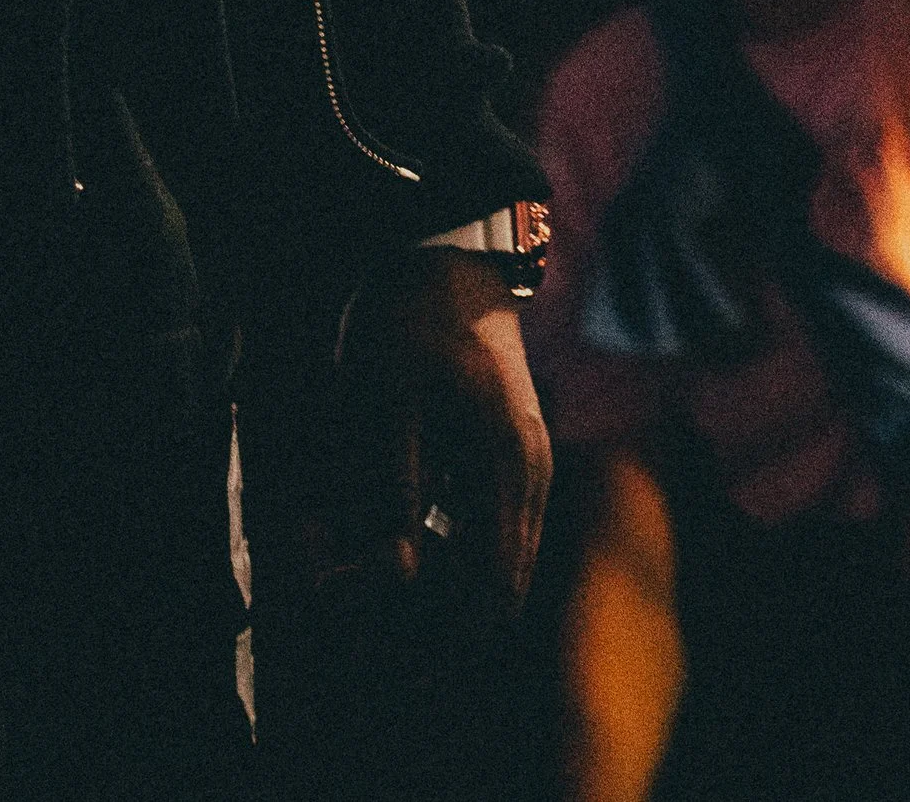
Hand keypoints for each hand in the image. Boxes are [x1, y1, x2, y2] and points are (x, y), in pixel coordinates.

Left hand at [329, 248, 552, 613]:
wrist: (445, 256)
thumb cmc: (408, 320)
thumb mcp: (385, 399)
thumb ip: (395, 486)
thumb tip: (403, 571)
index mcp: (508, 465)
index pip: (495, 588)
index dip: (447, 632)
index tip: (394, 653)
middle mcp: (531, 476)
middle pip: (501, 585)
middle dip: (442, 613)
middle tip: (378, 612)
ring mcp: (528, 466)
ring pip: (497, 560)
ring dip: (446, 579)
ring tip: (380, 571)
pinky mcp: (512, 456)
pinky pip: (490, 528)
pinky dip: (453, 544)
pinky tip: (404, 532)